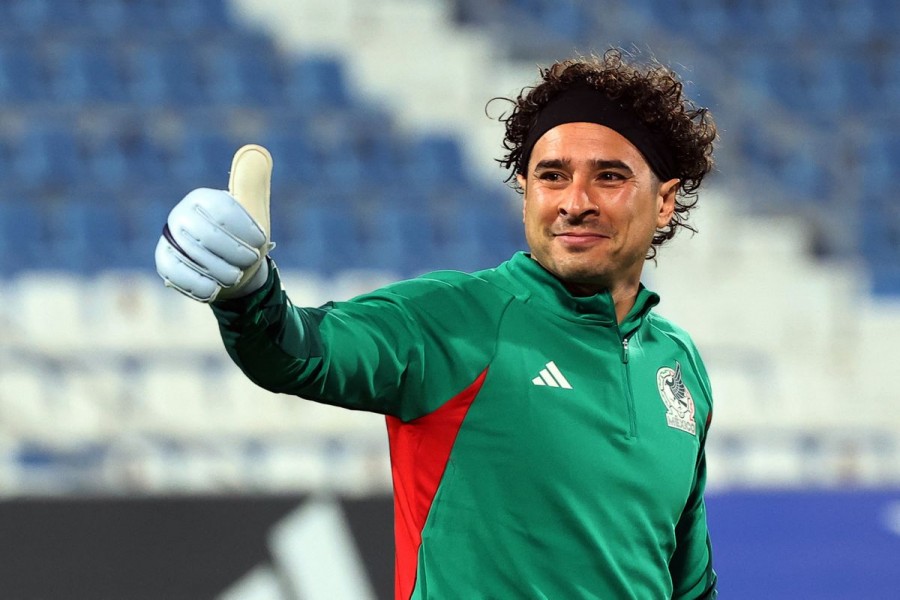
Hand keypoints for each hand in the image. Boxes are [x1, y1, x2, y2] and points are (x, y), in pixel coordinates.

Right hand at [155, 144, 273, 301]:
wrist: (231, 268)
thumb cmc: (243, 237)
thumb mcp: (253, 210)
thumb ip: (253, 183)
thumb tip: (258, 151)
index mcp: (202, 198)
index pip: (223, 211)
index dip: (246, 230)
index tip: (261, 242)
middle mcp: (180, 215)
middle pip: (208, 236)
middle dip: (236, 253)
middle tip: (250, 262)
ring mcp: (170, 240)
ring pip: (195, 257)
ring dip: (222, 271)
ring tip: (236, 275)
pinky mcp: (164, 263)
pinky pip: (176, 274)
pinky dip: (199, 285)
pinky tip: (215, 290)